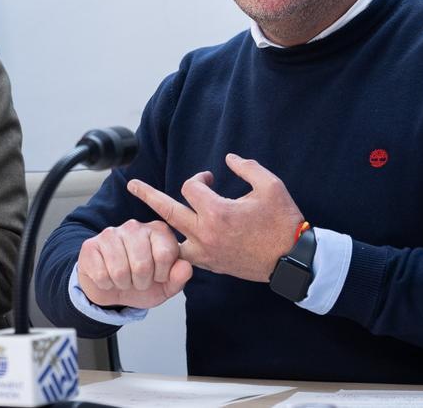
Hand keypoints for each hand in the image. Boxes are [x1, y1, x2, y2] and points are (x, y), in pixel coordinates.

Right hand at [77, 218, 192, 308]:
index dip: (162, 274)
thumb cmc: (142, 283)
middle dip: (141, 282)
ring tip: (124, 279)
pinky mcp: (90, 245)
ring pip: (120, 271)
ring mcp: (111, 233)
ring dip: (123, 284)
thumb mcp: (166, 286)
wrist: (111, 289)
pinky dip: (106, 284)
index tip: (158, 275)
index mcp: (158, 231)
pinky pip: (101, 274)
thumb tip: (185, 267)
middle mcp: (135, 226)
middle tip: (138, 281)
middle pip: (141, 265)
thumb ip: (179, 277)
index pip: (165, 254)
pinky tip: (108, 277)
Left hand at [127, 153, 303, 281]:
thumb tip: (228, 158)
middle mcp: (206, 233)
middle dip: (147, 194)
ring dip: (157, 227)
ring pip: (171, 238)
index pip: (191, 187)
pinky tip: (165, 242)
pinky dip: (174, 247)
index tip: (209, 177)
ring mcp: (206, 252)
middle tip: (131, 184)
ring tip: (139, 222)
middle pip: (167, 210)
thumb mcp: (270, 186)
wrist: (291, 259)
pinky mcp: (210, 265)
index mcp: (218, 212)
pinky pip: (183, 256)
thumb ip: (246, 167)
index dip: (199, 177)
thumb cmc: (282, 221)